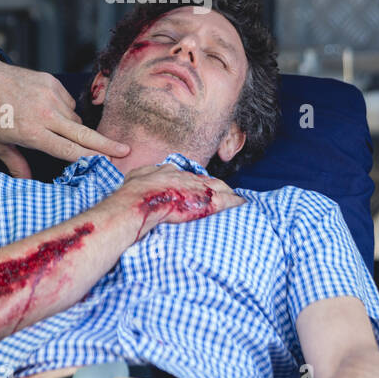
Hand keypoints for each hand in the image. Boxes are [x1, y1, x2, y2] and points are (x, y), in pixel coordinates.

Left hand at [0, 61, 129, 178]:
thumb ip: (16, 164)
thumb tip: (28, 182)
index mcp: (33, 132)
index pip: (70, 150)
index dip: (91, 158)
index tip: (109, 163)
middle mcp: (45, 113)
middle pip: (84, 134)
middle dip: (107, 144)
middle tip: (126, 150)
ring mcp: (50, 95)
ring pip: (75, 118)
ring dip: (74, 128)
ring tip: (54, 130)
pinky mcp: (52, 82)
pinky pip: (68, 102)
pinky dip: (64, 110)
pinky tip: (50, 112)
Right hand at [110, 164, 244, 240]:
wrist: (140, 201)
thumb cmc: (134, 193)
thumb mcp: (137, 177)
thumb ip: (144, 175)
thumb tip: (143, 176)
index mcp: (172, 171)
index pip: (190, 176)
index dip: (197, 184)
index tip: (200, 189)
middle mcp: (188, 177)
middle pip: (208, 181)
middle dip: (216, 188)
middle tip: (224, 195)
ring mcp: (200, 188)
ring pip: (221, 189)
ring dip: (228, 195)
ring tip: (236, 201)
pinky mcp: (208, 201)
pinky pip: (228, 201)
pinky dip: (236, 203)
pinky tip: (244, 206)